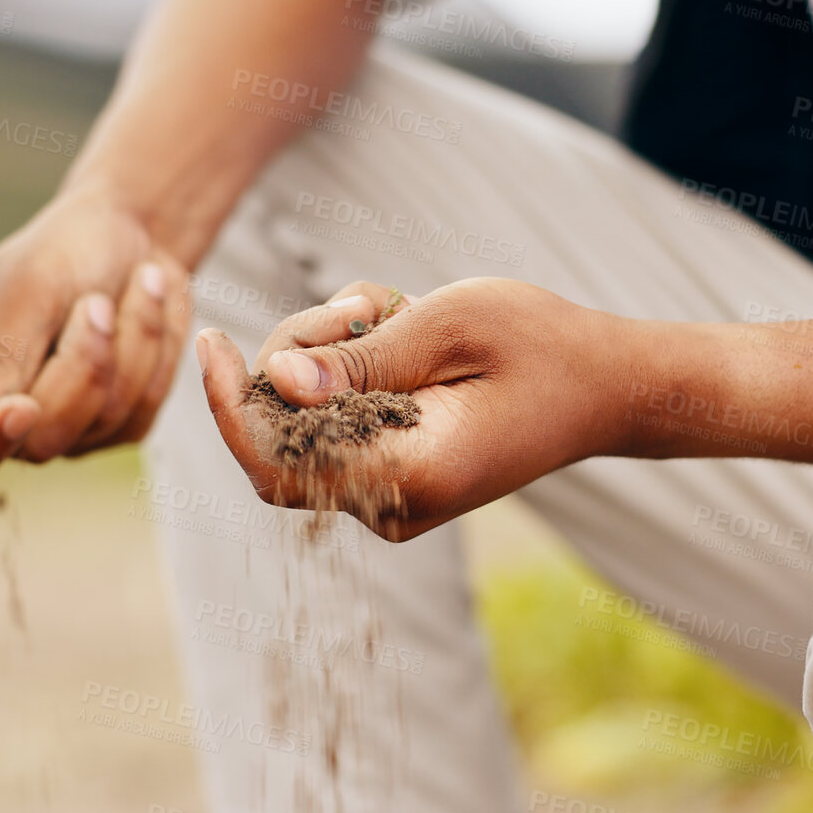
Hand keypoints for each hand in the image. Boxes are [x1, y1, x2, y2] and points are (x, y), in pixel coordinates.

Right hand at [0, 186, 191, 485]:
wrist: (132, 233)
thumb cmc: (66, 246)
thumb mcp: (28, 287)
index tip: (22, 408)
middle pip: (34, 442)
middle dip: (81, 367)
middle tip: (98, 301)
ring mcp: (53, 428)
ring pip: (98, 426)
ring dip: (130, 348)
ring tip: (135, 285)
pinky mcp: (110, 429)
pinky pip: (138, 416)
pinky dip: (155, 358)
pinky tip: (147, 309)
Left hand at [196, 277, 626, 540]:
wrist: (604, 387)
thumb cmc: (540, 345)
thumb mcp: (447, 326)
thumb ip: (359, 358)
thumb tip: (276, 379)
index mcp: (408, 475)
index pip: (275, 464)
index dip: (227, 406)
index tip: (208, 339)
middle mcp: (391, 506)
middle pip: (279, 438)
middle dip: (293, 360)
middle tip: (359, 307)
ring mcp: (390, 499)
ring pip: (304, 425)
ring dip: (327, 356)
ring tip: (390, 312)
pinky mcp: (391, 478)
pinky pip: (334, 425)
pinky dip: (348, 372)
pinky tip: (395, 333)